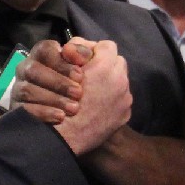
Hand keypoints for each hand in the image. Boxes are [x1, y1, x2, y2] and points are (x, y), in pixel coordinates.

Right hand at [10, 38, 91, 123]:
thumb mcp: (94, 65)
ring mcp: (19, 90)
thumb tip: (68, 49)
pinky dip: (43, 112)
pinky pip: (24, 109)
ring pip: (27, 90)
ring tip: (73, 108)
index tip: (79, 76)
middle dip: (58, 82)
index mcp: (44, 55)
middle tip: (78, 93)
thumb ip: (84, 52)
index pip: (44, 49)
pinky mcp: (17, 109)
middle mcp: (27, 70)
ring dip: (53, 99)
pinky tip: (60, 117)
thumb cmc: (88, 86)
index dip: (61, 62)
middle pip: (33, 69)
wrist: (86, 120)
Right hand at [54, 40, 132, 154]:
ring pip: (120, 80)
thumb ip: (74, 52)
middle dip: (104, 66)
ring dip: (108, 82)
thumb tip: (78, 47)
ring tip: (91, 92)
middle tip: (87, 75)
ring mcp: (125, 97)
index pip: (106, 46)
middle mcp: (120, 78)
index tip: (81, 60)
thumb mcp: (62, 68)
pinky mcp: (126, 113)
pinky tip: (96, 106)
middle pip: (117, 62)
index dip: (93, 50)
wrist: (66, 137)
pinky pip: (121, 98)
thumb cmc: (58, 100)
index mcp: (105, 65)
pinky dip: (111, 99)